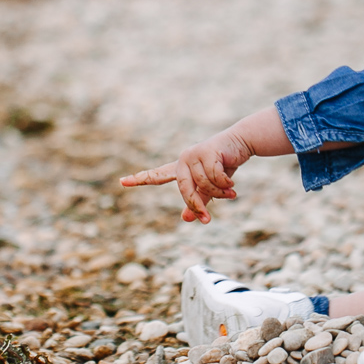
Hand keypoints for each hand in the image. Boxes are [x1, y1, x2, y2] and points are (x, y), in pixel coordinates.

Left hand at [119, 126, 254, 223]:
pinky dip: (224, 184)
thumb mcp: (210, 187)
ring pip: (202, 184)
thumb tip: (185, 219)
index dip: (140, 179)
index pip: (157, 175)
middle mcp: (184, 160)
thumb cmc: (224, 165)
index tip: (122, 182)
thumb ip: (198, 201)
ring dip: (218, 193)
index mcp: (180, 168)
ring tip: (231, 192)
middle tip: (207, 220)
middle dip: (196, 205)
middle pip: (184, 189)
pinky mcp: (207, 151)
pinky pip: (214, 176)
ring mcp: (194, 154)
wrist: (240, 144)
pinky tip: (232, 183)